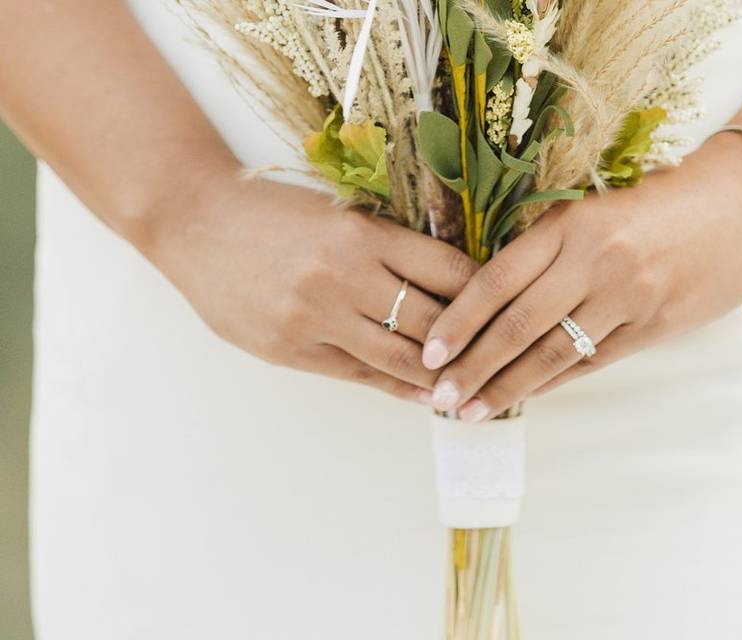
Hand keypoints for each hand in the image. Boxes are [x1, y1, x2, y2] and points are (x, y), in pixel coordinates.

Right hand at [143, 171, 476, 402]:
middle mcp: (343, 275)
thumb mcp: (336, 213)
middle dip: (475, 343)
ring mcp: (315, 316)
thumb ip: (386, 248)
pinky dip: (398, 386)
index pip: (448, 269)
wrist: (192, 219)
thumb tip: (444, 283)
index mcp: (362, 232)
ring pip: (401, 357)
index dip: (486, 293)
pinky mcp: (291, 348)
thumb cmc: (271, 211)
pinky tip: (425, 395)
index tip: (508, 307)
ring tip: (474, 387)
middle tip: (506, 357)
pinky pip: (360, 375)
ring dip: (442, 376)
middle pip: (433, 320)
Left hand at [420, 135, 741, 420]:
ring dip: (507, 387)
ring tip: (471, 411)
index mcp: (571, 224)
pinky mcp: (655, 326)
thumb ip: (550, 250)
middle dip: (472, 366)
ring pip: (551, 353)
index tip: (431, 352)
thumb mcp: (597, 209)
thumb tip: (493, 300)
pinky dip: (554, 383)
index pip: (497, 279)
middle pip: (517, 325)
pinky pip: (592, 361)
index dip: (459, 321)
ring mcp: (627, 297)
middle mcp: (594, 261)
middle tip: (439, 396)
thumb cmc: (662, 200)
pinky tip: (526, 397)